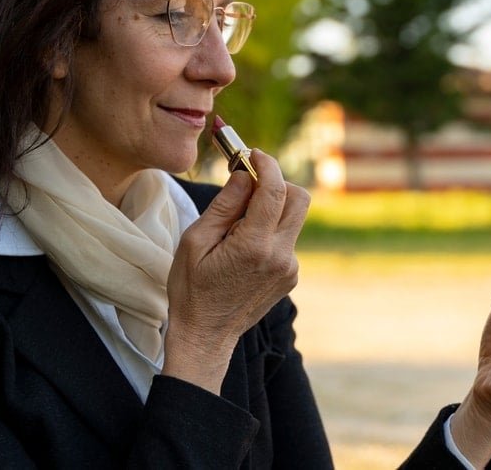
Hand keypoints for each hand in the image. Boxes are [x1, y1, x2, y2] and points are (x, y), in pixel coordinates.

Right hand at [162, 150, 308, 392]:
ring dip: (271, 208)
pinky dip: (270, 231)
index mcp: (254, 246)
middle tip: (249, 183)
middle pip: (299, 199)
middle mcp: (280, 256)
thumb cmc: (191, 288)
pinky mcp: (291, 276)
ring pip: (293, 219)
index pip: (274, 191)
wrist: (205, 336)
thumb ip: (224, 205)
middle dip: (277, 182)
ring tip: (237, 223)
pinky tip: (243, 247)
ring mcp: (290, 268)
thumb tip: (244, 174)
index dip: (266, 165)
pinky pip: (287, 239)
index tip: (252, 154)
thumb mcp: (195, 241)